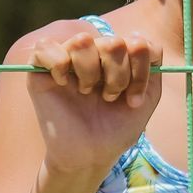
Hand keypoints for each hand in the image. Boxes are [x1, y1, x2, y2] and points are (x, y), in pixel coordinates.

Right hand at [25, 27, 162, 174]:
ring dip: (91, 73)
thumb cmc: (116, 129)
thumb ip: (152, 64)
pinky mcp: (39, 69)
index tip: (134, 100)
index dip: (141, 70)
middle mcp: (93, 53)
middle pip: (113, 41)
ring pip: (82, 41)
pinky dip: (59, 65)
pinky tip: (63, 84)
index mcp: (116, 57)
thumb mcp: (146, 98)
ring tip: (87, 93)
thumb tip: (137, 37)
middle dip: (118, 75)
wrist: (91, 155)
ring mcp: (66, 58)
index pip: (137, 42)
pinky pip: (46, 47)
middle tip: (109, 98)